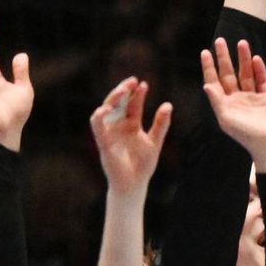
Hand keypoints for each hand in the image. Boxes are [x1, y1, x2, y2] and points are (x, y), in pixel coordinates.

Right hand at [90, 77, 171, 193]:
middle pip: (118, 103)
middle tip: (132, 81)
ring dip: (112, 99)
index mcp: (131, 124)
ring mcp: (110, 133)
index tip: (143, 83)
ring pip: (106, 110)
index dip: (137, 94)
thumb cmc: (143, 165)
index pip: (132, 104)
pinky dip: (99, 116)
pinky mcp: (103, 142)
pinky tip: (106, 108)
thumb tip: (168, 104)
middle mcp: (119, 126)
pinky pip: (97, 126)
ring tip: (122, 90)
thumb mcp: (155, 141)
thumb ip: (161, 124)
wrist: (134, 184)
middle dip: (123, 91)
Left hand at [200, 38, 265, 170]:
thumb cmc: (246, 135)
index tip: (205, 52)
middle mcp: (237, 100)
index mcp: (225, 105)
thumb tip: (206, 85)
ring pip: (246, 74)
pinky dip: (259, 70)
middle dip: (224, 58)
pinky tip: (256, 58)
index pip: (214, 82)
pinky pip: (262, 81)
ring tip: (241, 43)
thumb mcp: (226, 119)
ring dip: (243, 59)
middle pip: (229, 74)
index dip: (209, 67)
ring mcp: (252, 98)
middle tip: (220, 40)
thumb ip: (216, 101)